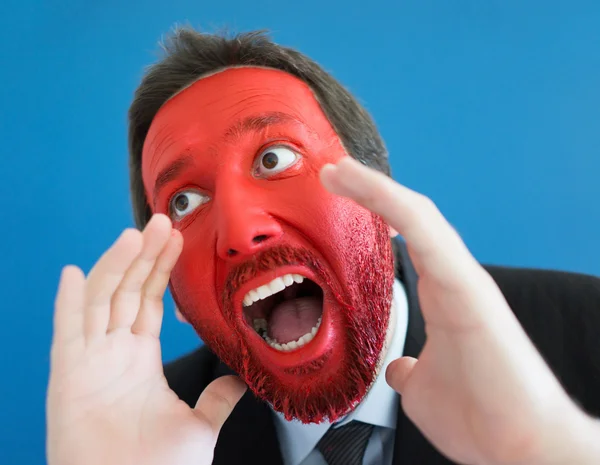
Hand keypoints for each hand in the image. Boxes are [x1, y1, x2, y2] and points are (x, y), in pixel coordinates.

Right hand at [46, 214, 245, 464]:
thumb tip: (240, 379)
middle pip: (128, 291)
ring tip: (135, 234)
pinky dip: (68, 302)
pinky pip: (67, 332)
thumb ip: (216, 397)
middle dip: (144, 256)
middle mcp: (113, 353)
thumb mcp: (197, 423)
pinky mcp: (69, 376)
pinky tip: (71, 272)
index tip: (176, 239)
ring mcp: (90, 361)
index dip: (161, 269)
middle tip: (161, 221)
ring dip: (116, 266)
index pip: (150, 301)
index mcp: (141, 359)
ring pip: (102, 300)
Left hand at [321, 158, 599, 464]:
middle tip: (330, 171)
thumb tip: (396, 368)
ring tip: (336, 170)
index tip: (338, 196)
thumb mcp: (422, 389)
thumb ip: (406, 370)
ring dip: (375, 188)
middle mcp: (454, 278)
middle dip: (369, 190)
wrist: (518, 450)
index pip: (405, 237)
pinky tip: (363, 187)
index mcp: (443, 294)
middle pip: (408, 217)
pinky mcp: (468, 288)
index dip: (374, 212)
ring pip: (417, 215)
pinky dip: (392, 205)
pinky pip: (426, 234)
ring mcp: (463, 279)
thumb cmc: (478, 417)